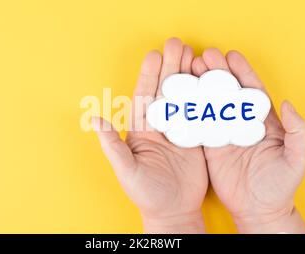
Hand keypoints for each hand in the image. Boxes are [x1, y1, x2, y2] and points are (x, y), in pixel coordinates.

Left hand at [93, 38, 207, 232]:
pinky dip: (205, 98)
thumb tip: (95, 118)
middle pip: (166, 91)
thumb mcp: (126, 169)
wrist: (173, 212)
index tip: (154, 55)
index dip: (149, 75)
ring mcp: (180, 131)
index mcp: (142, 130)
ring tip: (194, 55)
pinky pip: (201, 115)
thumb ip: (111, 145)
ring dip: (188, 77)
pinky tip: (210, 80)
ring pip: (184, 99)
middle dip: (171, 67)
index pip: (145, 97)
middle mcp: (161, 126)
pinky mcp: (197, 140)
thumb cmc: (145, 193)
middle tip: (177, 44)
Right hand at [191, 49, 304, 232]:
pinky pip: (199, 126)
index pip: (251, 90)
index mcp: (262, 122)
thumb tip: (289, 104)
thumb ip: (297, 131)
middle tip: (204, 56)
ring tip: (190, 69)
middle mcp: (241, 123)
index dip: (242, 72)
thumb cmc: (281, 186)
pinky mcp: (209, 148)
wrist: (258, 210)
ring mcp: (224, 134)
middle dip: (218, 72)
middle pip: (228, 92)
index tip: (231, 56)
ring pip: (211, 104)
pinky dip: (190, 111)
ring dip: (202, 86)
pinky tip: (181, 97)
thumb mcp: (296, 159)